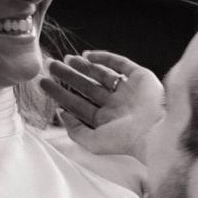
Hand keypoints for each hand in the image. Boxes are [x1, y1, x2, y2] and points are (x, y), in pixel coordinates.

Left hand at [44, 49, 163, 159]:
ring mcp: (128, 91)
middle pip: (86, 87)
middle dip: (68, 76)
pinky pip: (120, 64)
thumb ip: (75, 129)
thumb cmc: (124, 140)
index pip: (78, 104)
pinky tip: (88, 56)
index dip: (60, 93)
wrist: (153, 130)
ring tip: (66, 58)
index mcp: (106, 121)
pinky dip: (105, 58)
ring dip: (84, 66)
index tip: (43, 82)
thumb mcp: (92, 142)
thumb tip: (60, 113)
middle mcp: (116, 105)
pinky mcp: (140, 77)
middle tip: (51, 64)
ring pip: (101, 74)